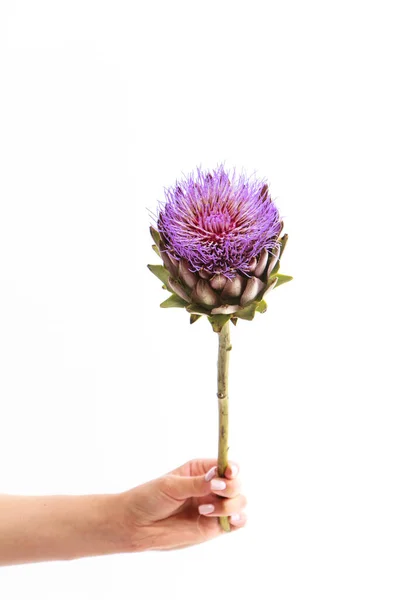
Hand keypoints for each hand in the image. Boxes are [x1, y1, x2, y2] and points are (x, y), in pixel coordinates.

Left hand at [118, 458, 246, 551]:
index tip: (228, 473)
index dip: (232, 468)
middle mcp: (211, 487)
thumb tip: (217, 479)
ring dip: (230, 506)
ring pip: (239, 502)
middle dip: (231, 488)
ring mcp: (214, 507)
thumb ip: (195, 484)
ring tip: (204, 511)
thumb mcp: (171, 485)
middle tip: (214, 492)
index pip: (226, 465)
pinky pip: (237, 523)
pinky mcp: (213, 527)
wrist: (135, 524)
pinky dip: (239, 520)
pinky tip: (230, 520)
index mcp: (201, 470)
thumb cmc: (149, 498)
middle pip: (237, 484)